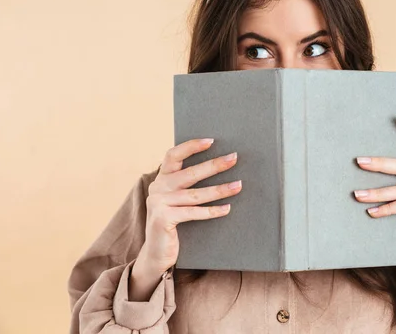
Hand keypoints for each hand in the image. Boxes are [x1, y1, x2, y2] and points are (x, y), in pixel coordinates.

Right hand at [129, 138, 241, 299]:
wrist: (157, 253)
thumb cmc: (173, 222)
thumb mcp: (177, 199)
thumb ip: (187, 184)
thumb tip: (219, 166)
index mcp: (161, 178)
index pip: (173, 155)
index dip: (191, 146)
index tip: (211, 141)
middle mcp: (157, 187)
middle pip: (190, 173)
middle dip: (214, 165)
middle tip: (234, 158)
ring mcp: (158, 203)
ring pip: (196, 194)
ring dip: (220, 189)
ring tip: (239, 185)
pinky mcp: (163, 218)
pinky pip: (194, 213)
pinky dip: (212, 211)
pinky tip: (227, 208)